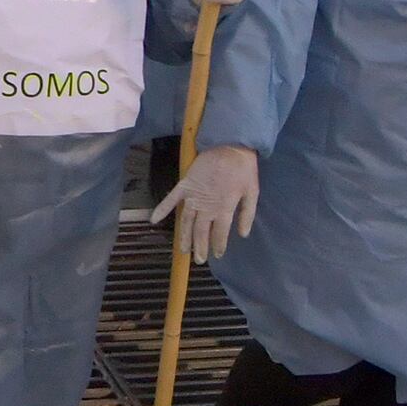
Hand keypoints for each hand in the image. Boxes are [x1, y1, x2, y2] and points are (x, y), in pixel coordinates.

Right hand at [152, 145, 259, 264]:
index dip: (218, 245)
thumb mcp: (253, 191)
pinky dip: (162, 209)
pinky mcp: (185, 186)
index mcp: (224, 207)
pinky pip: (171, 199)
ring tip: (182, 250)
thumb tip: (242, 234)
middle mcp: (207, 205)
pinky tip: (154, 220)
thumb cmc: (243, 169)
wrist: (229, 145)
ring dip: (184, 236)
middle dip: (200, 247)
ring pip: (186, 221)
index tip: (216, 254)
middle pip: (201, 231)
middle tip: (199, 260)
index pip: (219, 233)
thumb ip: (247, 214)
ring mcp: (193, 196)